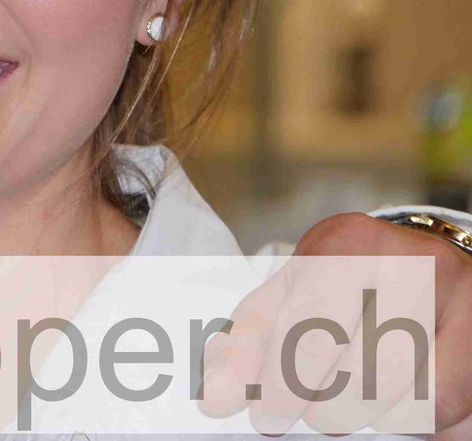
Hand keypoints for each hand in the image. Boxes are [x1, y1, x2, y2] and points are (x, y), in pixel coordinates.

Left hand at [202, 212, 470, 436]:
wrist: (416, 263)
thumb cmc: (341, 283)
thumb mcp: (288, 293)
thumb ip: (250, 338)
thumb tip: (218, 394)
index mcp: (349, 243)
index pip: (313, 323)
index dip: (285, 380)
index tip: (267, 415)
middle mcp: (412, 264)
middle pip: (365, 366)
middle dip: (326, 407)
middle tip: (308, 418)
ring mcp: (458, 301)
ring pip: (410, 394)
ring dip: (367, 417)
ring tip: (342, 413)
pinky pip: (445, 405)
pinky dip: (410, 422)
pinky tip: (386, 412)